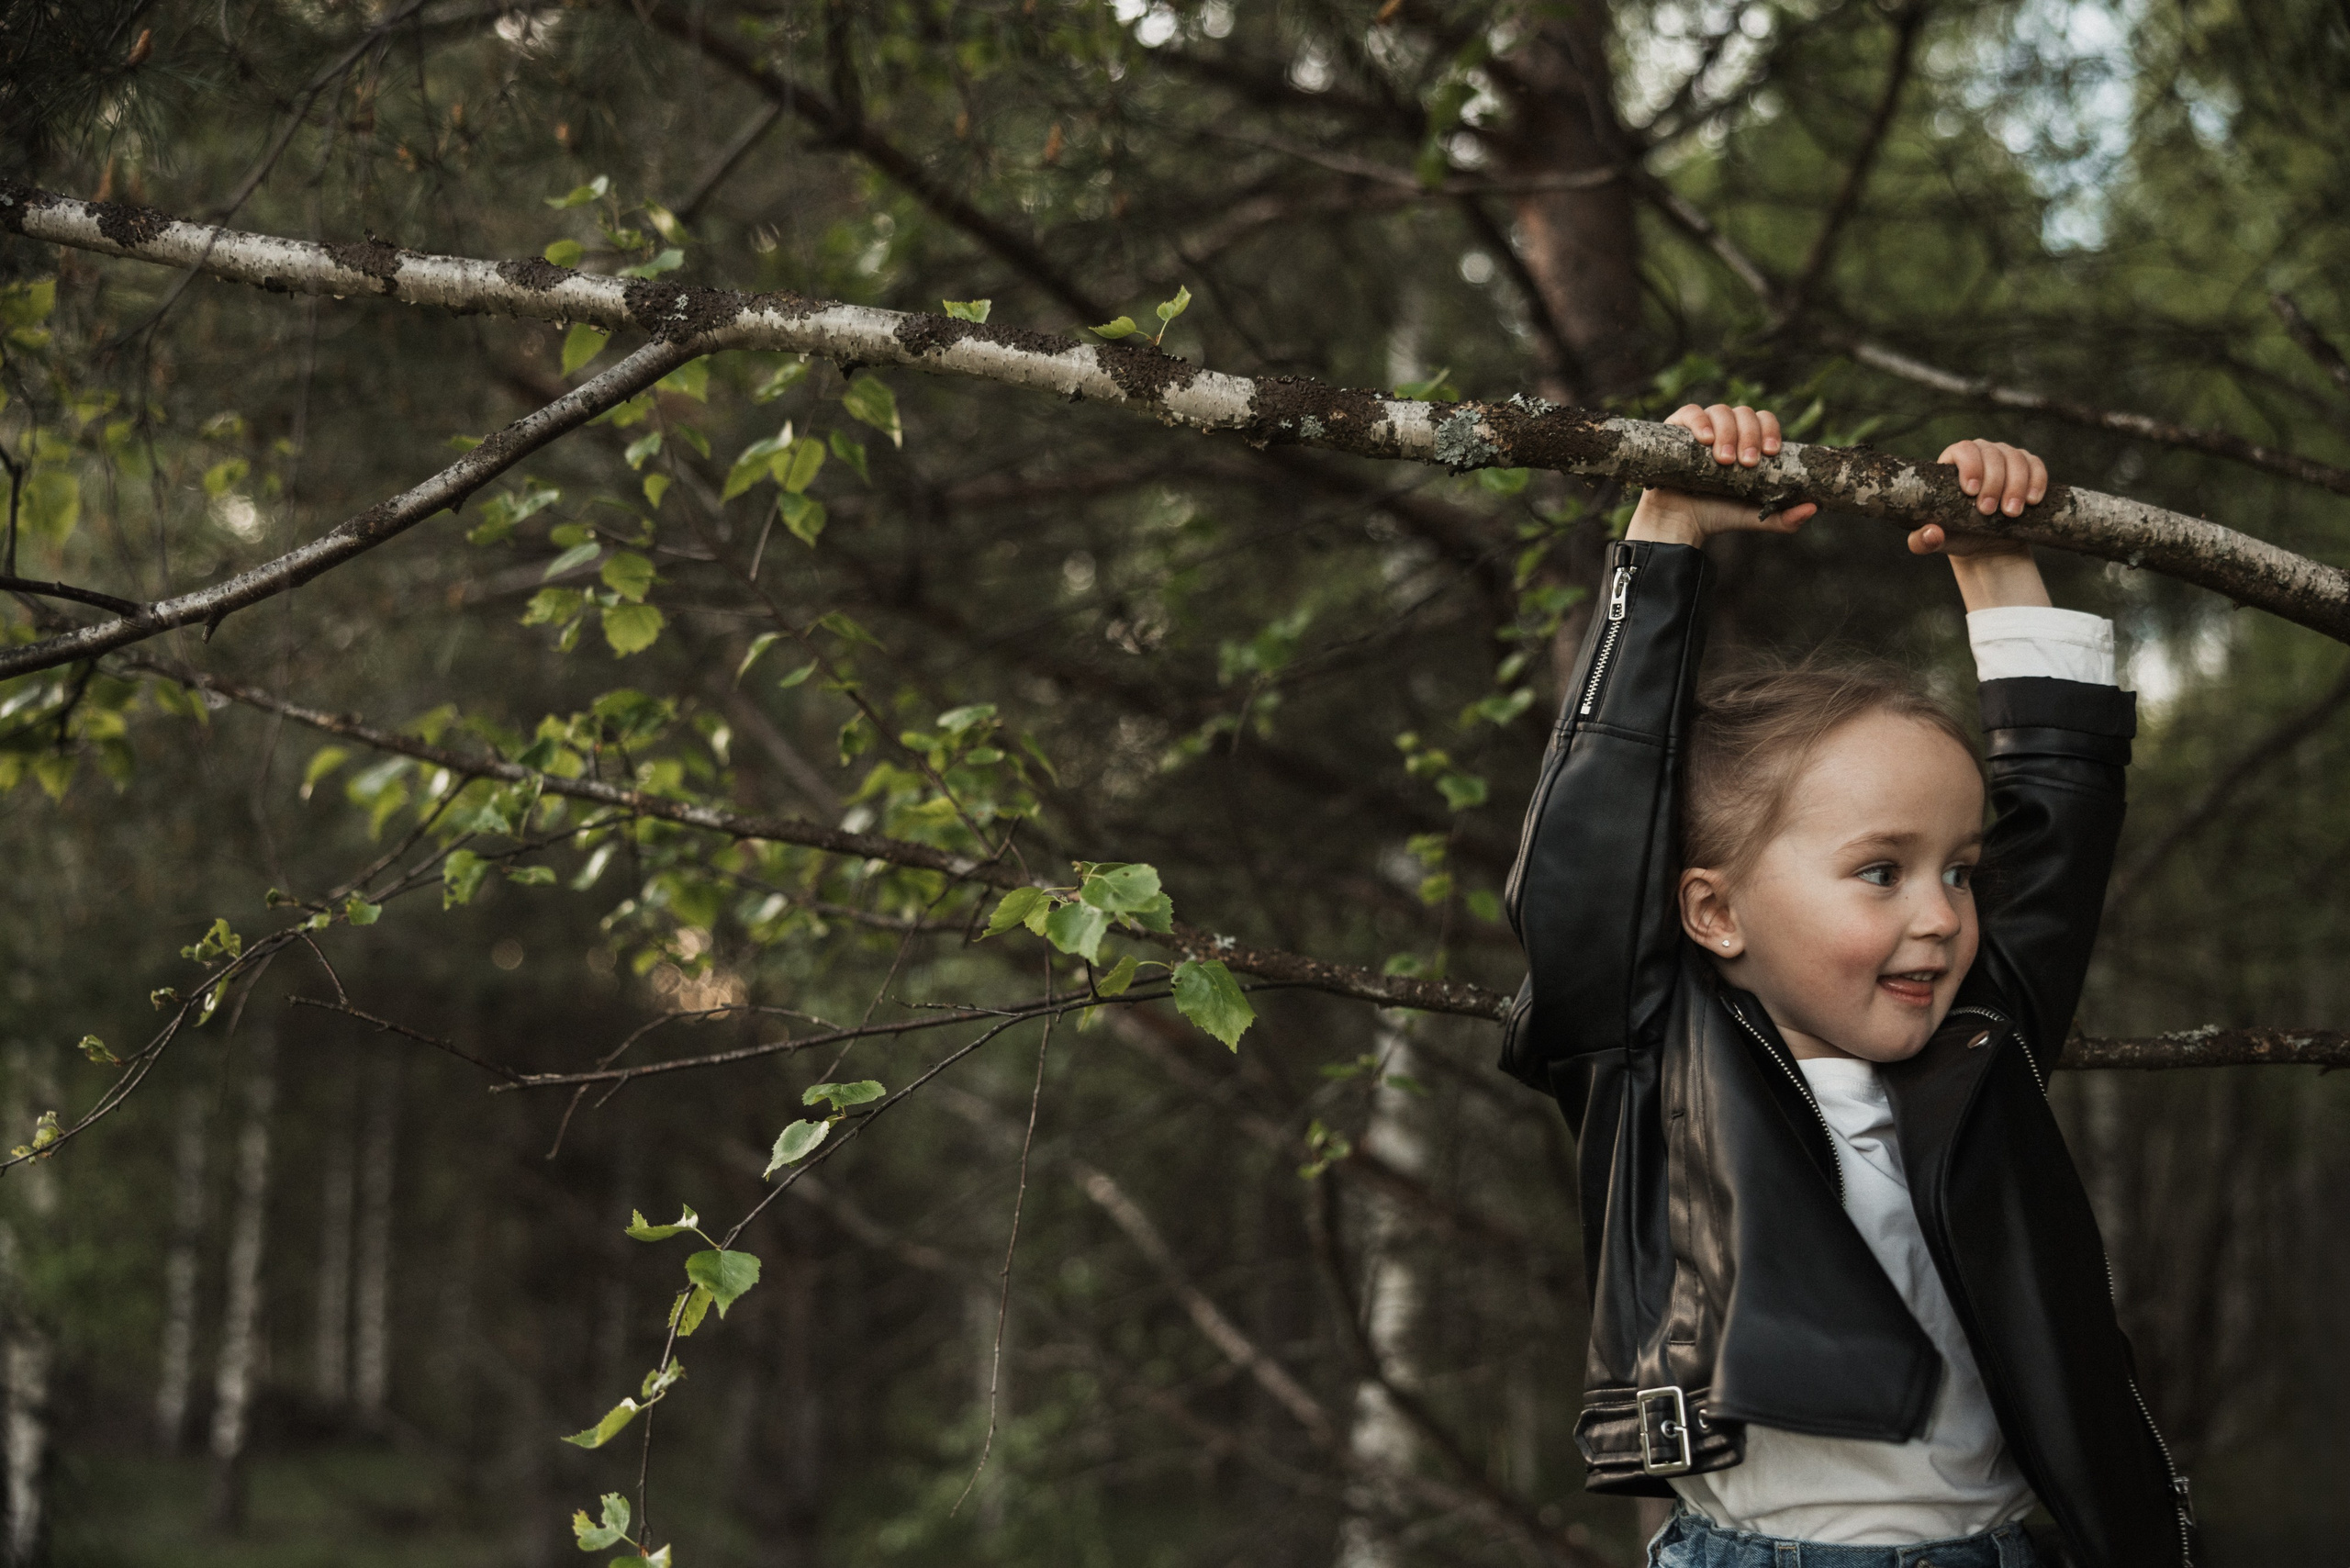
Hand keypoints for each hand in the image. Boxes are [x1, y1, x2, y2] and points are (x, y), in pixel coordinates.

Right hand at [1628, 404, 1818, 546]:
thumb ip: (1784, 518)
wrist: (1678, 526)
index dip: (1770, 431)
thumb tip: (1814, 507)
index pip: (1765, 420)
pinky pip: (1690, 412)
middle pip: (1745, 412)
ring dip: (1727, 433)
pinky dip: (1699, 421)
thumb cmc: (1716, 516)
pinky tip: (1704, 440)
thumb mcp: (1755, 517)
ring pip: (1720, 410)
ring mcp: (1700, 429)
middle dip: (1749, 436)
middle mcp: (1725, 430)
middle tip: (1745, 464)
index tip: (1770, 453)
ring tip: (1723, 460)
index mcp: (1746, 442)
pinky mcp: (1674, 431)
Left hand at [1905, 438, 2046, 558]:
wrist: (1986, 545)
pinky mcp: (2028, 468)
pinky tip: (2032, 501)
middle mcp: (1981, 454)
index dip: (1970, 466)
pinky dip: (2036, 481)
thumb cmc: (1957, 536)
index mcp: (1954, 462)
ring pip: (2015, 458)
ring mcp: (2006, 458)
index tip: (1971, 491)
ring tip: (2011, 512)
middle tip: (1988, 510)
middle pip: (1991, 453)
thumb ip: (1923, 540)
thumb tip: (1932, 533)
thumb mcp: (1936, 540)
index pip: (1963, 450)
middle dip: (1993, 482)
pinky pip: (2036, 465)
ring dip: (2015, 485)